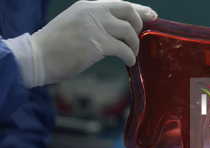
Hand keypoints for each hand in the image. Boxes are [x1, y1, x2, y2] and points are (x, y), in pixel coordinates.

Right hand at [31, 0, 156, 85]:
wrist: (38, 56)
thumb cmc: (56, 44)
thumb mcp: (76, 23)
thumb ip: (96, 22)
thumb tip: (117, 31)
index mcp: (88, 6)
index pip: (121, 3)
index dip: (140, 10)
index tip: (152, 15)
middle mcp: (93, 12)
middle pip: (128, 12)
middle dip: (139, 26)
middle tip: (138, 40)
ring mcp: (94, 27)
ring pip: (128, 32)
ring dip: (134, 45)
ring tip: (132, 53)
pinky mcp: (96, 44)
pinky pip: (123, 49)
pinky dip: (129, 56)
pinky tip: (128, 61)